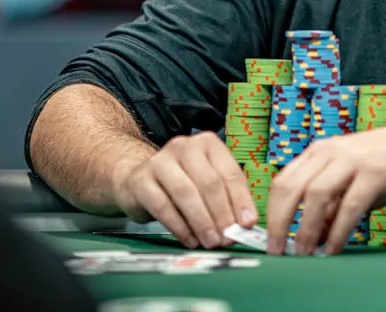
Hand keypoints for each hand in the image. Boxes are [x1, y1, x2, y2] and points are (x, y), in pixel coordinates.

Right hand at [112, 132, 258, 249]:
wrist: (138, 179)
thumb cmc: (181, 182)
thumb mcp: (207, 182)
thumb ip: (227, 199)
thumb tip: (245, 223)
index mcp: (207, 143)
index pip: (229, 173)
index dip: (241, 200)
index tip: (247, 224)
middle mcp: (184, 147)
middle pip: (209, 183)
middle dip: (222, 214)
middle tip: (228, 237)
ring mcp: (160, 161)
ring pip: (186, 193)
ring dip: (202, 222)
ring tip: (211, 242)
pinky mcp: (140, 181)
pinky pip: (163, 206)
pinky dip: (180, 227)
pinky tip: (190, 240)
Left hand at [266, 114, 385, 256]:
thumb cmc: (384, 162)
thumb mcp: (349, 180)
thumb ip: (329, 206)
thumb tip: (311, 237)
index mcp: (318, 152)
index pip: (283, 181)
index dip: (271, 212)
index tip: (270, 238)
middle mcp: (329, 152)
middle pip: (291, 188)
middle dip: (279, 223)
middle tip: (277, 250)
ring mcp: (351, 160)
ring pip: (315, 195)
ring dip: (305, 229)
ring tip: (303, 253)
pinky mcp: (374, 172)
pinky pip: (349, 205)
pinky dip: (338, 231)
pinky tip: (334, 248)